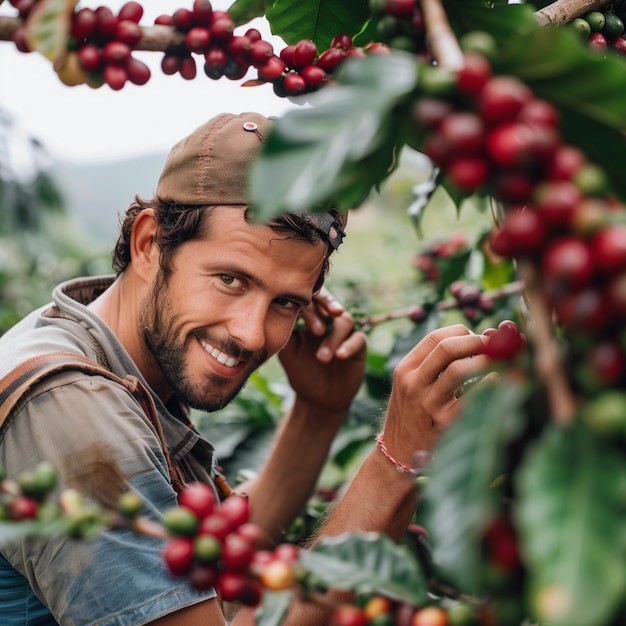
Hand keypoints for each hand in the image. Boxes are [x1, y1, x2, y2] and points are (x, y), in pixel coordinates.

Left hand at [278, 288, 366, 415]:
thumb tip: (280, 314)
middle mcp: (328, 320)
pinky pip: (358, 339)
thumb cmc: (301, 373)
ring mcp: (344, 332)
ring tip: (322, 358)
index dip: (306, 301)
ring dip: (332, 339)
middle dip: (324, 312)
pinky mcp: (358, 345)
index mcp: (309, 318)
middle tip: (316, 331)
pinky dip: (349, 346)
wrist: (318, 399)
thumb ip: (286, 335)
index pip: (309, 300)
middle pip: (329, 303)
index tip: (300, 310)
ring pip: (344, 321)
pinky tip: (340, 355)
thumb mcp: (288, 355)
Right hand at [381, 324, 489, 466]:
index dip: (463, 332)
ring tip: (500, 361)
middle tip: (495, 345)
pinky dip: (491, 383)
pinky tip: (499, 381)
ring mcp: (428, 403)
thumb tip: (484, 338)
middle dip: (476, 341)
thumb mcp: (411, 384)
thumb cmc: (413, 414)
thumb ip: (437, 363)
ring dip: (486, 359)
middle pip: (447, 347)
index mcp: (405, 369)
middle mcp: (414, 383)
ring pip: (459, 369)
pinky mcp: (445, 422)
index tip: (480, 336)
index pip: (435, 337)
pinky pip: (473, 396)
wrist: (398, 453)